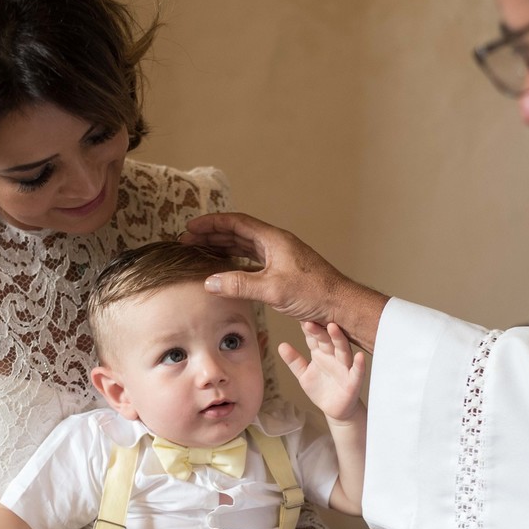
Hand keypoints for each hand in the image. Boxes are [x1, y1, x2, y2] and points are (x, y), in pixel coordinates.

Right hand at [180, 212, 388, 352]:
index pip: (236, 222)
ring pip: (245, 246)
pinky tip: (225, 268)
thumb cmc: (314, 293)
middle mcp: (276, 244)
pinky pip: (252, 260)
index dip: (211, 223)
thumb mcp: (272, 289)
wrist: (340, 305)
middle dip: (212, 235)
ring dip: (222, 247)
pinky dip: (235, 261)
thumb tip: (209, 282)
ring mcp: (279, 257)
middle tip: (188, 240)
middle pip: (238, 232)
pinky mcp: (282, 271)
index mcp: (273, 239)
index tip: (190, 227)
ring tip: (200, 251)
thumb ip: (239, 284)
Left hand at [280, 321, 366, 422]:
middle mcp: (333, 356)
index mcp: (320, 353)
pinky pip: (357, 372)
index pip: (313, 337)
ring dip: (338, 339)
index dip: (306, 328)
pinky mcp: (353, 382)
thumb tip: (281, 345)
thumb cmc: (321, 388)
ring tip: (333, 327)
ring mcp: (344, 368)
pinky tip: (359, 356)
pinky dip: (359, 364)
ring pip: (342, 350)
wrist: (335, 410)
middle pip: (327, 340)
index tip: (299, 314)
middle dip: (319, 330)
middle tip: (310, 320)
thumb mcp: (303, 374)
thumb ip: (294, 361)